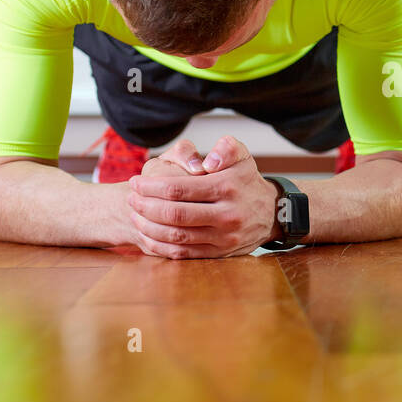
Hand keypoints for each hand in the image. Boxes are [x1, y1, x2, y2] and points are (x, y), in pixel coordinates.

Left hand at [126, 136, 279, 258]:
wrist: (271, 213)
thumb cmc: (246, 181)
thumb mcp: (242, 156)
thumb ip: (226, 148)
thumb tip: (207, 161)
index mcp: (227, 188)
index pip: (179, 189)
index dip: (151, 186)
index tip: (135, 182)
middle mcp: (226, 215)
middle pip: (174, 214)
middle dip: (145, 206)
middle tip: (130, 198)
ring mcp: (223, 237)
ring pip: (176, 236)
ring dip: (148, 226)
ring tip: (135, 214)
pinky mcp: (219, 253)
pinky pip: (183, 254)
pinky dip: (160, 245)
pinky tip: (147, 234)